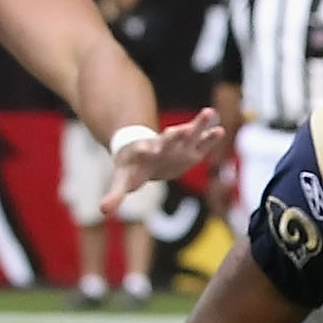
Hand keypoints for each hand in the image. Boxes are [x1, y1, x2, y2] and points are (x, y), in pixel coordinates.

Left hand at [105, 107, 227, 217]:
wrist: (142, 155)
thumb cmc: (132, 168)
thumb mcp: (123, 181)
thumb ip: (115, 195)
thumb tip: (102, 211)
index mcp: (143, 153)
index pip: (144, 151)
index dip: (145, 150)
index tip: (147, 149)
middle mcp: (161, 145)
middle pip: (167, 139)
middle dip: (173, 135)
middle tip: (178, 129)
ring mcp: (177, 145)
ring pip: (188, 133)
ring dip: (198, 124)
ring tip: (210, 112)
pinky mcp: (190, 149)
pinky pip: (201, 142)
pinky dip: (210, 137)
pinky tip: (220, 130)